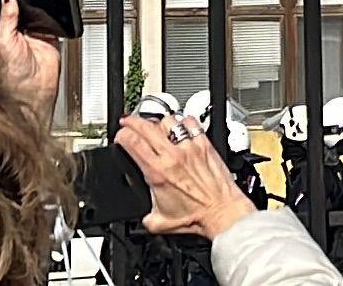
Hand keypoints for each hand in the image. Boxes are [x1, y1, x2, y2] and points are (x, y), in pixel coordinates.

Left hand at [0, 0, 61, 125]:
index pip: (4, 10)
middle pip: (23, 9)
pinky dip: (53, 17)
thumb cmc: (12, 77)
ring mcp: (34, 36)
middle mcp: (17, 34)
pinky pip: (53, 22)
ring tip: (37, 10)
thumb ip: (6, 18)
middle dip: (25, 3)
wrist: (35, 93)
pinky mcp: (49, 38)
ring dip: (39, 10)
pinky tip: (49, 17)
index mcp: (0, 34)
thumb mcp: (3, 42)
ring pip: (38, 13)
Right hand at [116, 113, 256, 241]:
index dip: (122, 135)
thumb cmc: (197, 217)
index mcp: (158, 173)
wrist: (222, 213)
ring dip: (158, 122)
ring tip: (156, 127)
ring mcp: (189, 147)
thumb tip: (142, 216)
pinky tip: (180, 127)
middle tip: (128, 122)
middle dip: (133, 121)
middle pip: (146, 126)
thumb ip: (145, 218)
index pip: (132, 142)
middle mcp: (172, 156)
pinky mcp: (204, 144)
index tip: (120, 136)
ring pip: (168, 120)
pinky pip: (191, 122)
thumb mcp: (160, 222)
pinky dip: (183, 122)